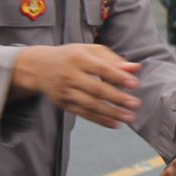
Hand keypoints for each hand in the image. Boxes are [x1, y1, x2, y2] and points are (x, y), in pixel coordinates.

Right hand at [12, 43, 141, 128]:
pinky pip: (83, 114)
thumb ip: (113, 60)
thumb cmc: (72, 56)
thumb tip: (136, 68)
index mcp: (78, 58)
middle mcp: (70, 75)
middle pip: (96, 89)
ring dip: (111, 113)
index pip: (101, 68)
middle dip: (117, 98)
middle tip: (136, 104)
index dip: (118, 77)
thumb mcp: (90, 51)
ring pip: (90, 104)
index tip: (135, 84)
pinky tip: (115, 124)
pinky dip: (100, 120)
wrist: (39, 67)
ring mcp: (65, 91)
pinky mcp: (63, 104)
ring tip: (129, 117)